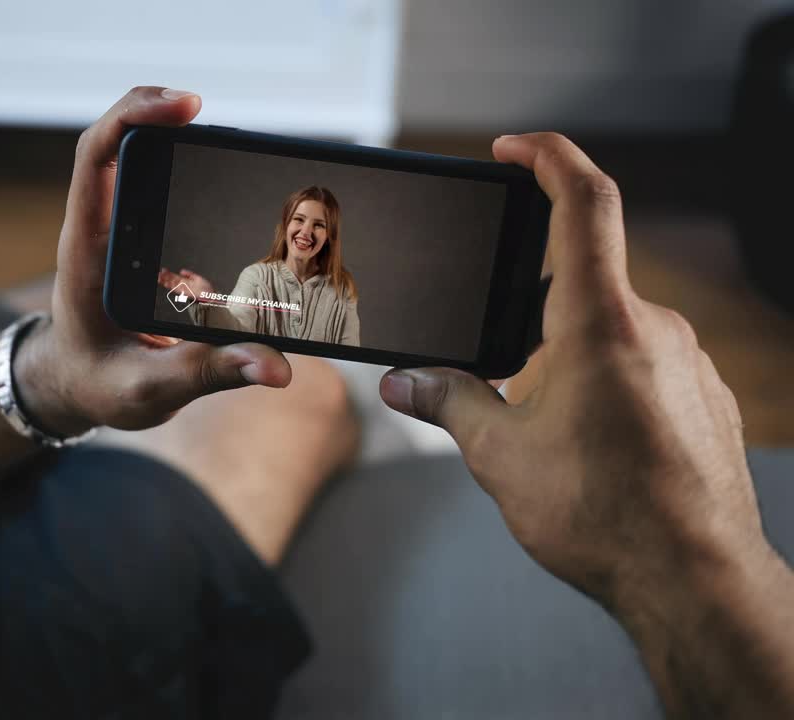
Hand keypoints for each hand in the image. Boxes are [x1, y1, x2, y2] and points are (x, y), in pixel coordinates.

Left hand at [16, 87, 291, 432]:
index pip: (95, 158)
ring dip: (179, 144)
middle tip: (204, 110)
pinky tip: (229, 182)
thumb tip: (275, 366)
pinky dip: (193, 177)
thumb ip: (207, 373)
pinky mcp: (141, 240)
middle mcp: (100, 229)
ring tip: (230, 144)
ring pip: (141, 163)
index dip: (134, 118)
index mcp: (88, 251)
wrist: (76, 388)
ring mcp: (120, 231)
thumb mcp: (147, 389)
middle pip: (119, 142)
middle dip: (158, 113)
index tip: (185, 107)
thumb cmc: (98, 386)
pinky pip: (161, 192)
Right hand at [158, 268, 214, 297]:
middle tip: (158, 275)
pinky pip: (178, 289)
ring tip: (160, 279)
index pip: (175, 277)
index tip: (163, 270)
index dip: (169, 274)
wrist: (212, 296)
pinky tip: (168, 284)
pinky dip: (173, 286)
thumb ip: (189, 274)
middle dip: (165, 278)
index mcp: (186, 282)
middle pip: (172, 281)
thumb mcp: (197, 278)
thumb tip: (181, 270)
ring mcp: (185, 290)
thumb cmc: (206, 289)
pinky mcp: (187, 293)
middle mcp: (184, 286)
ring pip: (173, 285)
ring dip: (166, 282)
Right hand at [378, 133, 770, 614]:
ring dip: (570, 355)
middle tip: (501, 364)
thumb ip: (448, 402)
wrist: (694, 579)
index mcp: (600, 323)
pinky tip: (589, 441)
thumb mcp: (500, 455)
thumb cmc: (601, 515)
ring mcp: (688, 362)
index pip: (583, 202)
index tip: (514, 148)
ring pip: (615, 328)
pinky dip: (608, 382)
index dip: (547, 156)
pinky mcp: (705, 396)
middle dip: (534, 312)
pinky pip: (647, 364)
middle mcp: (655, 328)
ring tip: (544, 421)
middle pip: (584, 278)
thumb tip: (404, 381)